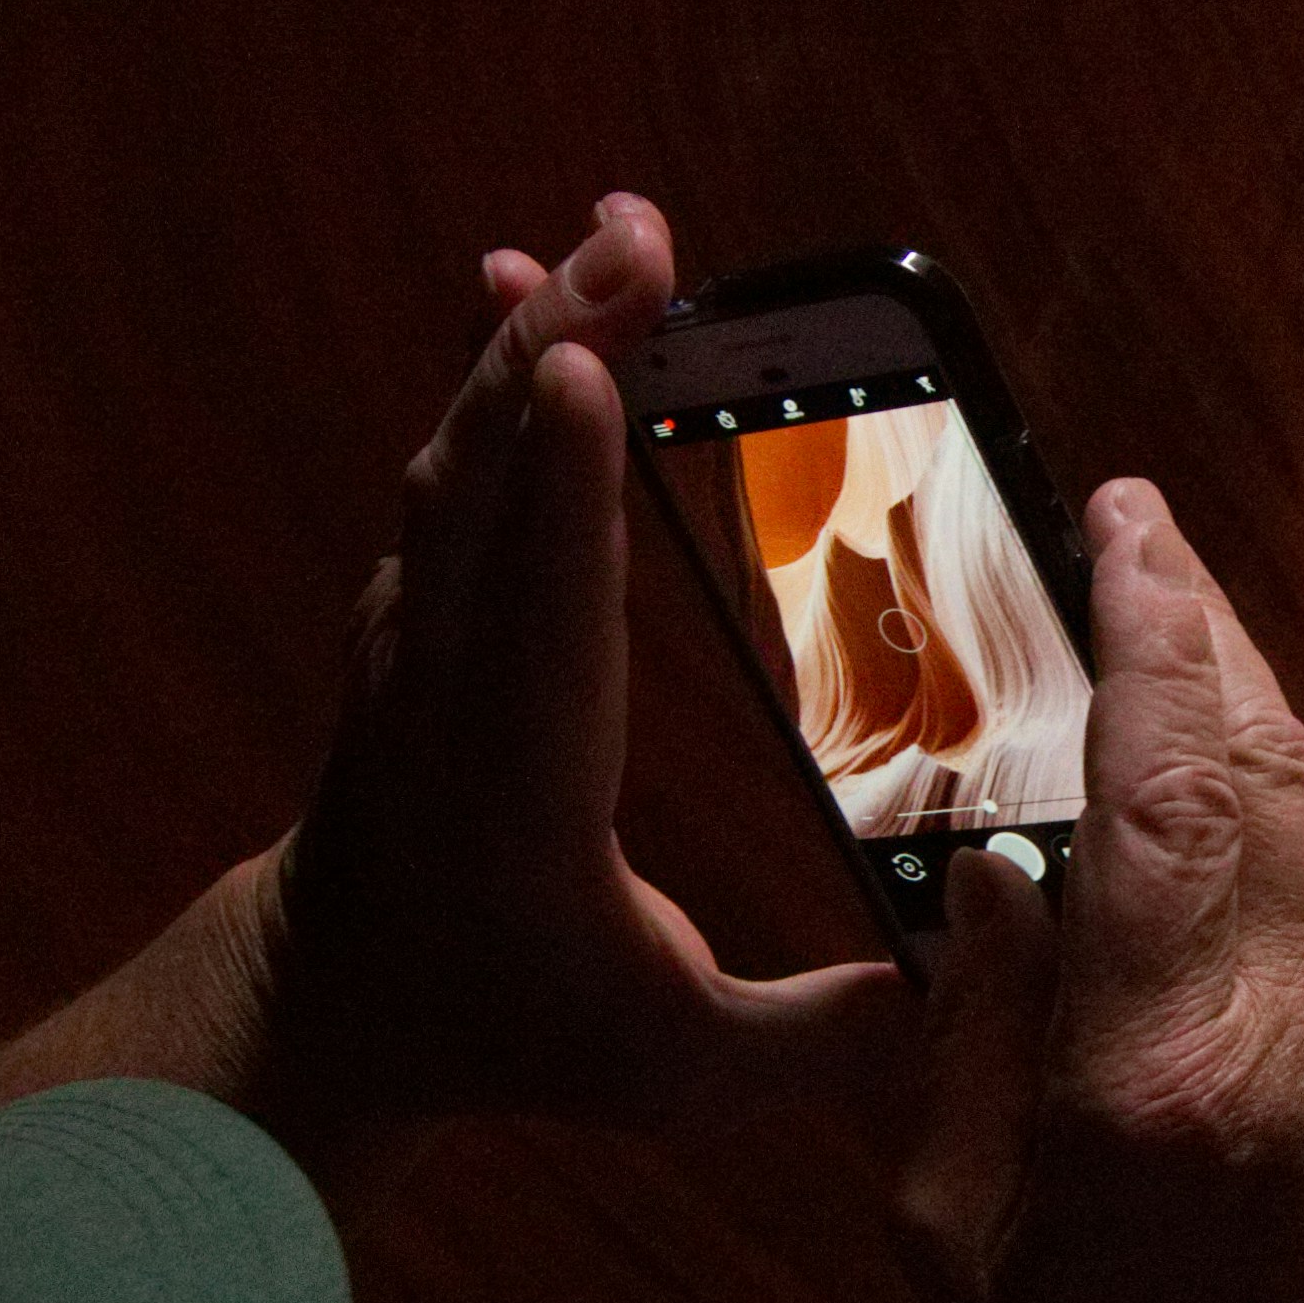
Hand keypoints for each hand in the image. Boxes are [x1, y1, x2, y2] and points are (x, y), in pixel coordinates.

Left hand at [239, 194, 913, 1149]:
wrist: (335, 997)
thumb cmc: (516, 1028)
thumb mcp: (671, 1072)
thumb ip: (817, 1041)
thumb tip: (968, 990)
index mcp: (522, 791)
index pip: (546, 623)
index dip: (565, 493)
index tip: (582, 372)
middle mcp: (451, 686)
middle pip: (494, 487)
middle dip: (558, 347)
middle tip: (637, 236)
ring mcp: (420, 628)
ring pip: (467, 449)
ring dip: (538, 326)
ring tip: (623, 229)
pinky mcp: (424, 593)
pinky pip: (460, 453)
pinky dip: (501, 359)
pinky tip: (547, 283)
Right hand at [896, 479, 1303, 1302]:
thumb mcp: (954, 1224)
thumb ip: (961, 1029)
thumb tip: (992, 865)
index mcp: (1163, 1065)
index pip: (1169, 793)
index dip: (1147, 637)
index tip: (1116, 524)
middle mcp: (1292, 1017)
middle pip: (1262, 756)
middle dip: (1196, 619)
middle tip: (1126, 519)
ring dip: (1239, 679)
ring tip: (1161, 592)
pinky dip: (1265, 768)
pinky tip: (1208, 735)